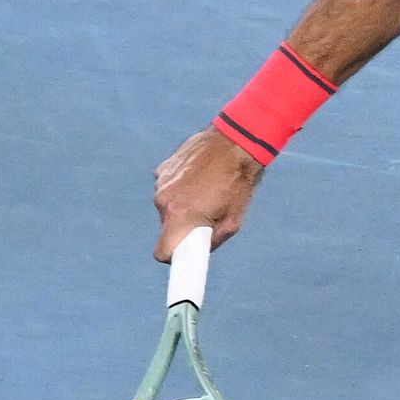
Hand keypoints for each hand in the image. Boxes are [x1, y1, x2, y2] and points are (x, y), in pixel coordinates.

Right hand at [153, 127, 265, 262]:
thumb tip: (201, 249)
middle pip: (167, 228)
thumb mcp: (233, 220)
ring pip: (168, 207)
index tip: (184, 255)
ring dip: (183, 205)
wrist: (235, 142)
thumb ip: (213, 240)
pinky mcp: (163, 168)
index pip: (162, 252)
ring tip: (206, 192)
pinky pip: (168, 188)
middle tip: (207, 215)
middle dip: (184, 227)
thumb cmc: (238, 183)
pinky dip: (181, 188)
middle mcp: (164, 200)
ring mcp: (161, 182)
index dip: (173, 257)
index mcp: (180, 216)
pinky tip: (199, 177)